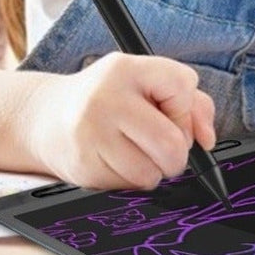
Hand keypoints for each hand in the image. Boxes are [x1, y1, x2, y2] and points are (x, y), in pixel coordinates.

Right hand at [25, 52, 215, 190]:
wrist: (47, 117)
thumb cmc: (110, 99)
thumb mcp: (146, 83)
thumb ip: (191, 103)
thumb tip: (207, 139)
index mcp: (126, 68)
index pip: (181, 85)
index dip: (186, 109)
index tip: (172, 114)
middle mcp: (106, 97)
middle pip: (171, 142)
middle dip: (177, 153)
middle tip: (163, 147)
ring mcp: (91, 133)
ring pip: (151, 172)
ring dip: (154, 170)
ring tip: (136, 152)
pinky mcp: (82, 165)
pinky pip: (129, 186)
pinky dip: (132, 180)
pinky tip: (116, 161)